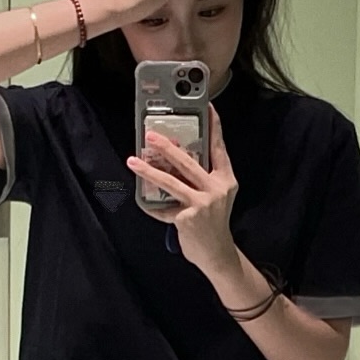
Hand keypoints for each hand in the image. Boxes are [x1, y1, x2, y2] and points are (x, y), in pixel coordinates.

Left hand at [127, 104, 239, 276]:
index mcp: (226, 179)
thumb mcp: (215, 195)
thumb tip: (174, 156)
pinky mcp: (188, 218)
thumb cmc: (213, 221)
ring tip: (133, 161)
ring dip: (149, 171)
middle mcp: (217, 189)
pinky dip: (152, 206)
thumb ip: (202, 177)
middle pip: (189, 162)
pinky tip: (143, 202)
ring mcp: (203, 204)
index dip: (214, 126)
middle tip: (150, 135)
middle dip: (167, 148)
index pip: (219, 147)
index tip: (207, 106)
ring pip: (171, 182)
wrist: (217, 253)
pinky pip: (163, 208)